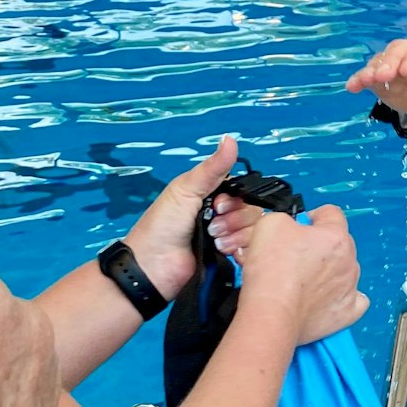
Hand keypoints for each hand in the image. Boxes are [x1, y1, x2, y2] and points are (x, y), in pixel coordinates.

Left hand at [122, 136, 243, 298]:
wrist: (153, 267)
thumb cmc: (161, 226)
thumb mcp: (185, 190)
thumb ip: (212, 167)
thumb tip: (229, 139)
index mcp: (211, 194)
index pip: (243, 190)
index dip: (236, 199)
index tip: (219, 205)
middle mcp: (222, 214)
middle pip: (252, 211)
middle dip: (234, 220)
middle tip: (212, 225)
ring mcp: (226, 236)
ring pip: (254, 231)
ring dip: (235, 236)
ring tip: (214, 242)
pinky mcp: (229, 257)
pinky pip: (251, 250)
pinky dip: (241, 251)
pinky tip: (225, 252)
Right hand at [235, 202, 367, 345]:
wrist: (272, 313)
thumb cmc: (272, 271)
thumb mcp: (270, 223)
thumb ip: (286, 219)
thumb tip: (290, 227)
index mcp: (336, 236)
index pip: (330, 214)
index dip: (311, 217)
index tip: (297, 227)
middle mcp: (349, 261)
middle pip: (339, 243)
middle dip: (319, 245)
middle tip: (293, 256)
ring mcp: (350, 288)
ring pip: (344, 271)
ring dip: (328, 271)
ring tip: (302, 280)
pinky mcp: (347, 312)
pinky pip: (354, 300)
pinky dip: (341, 297)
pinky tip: (326, 298)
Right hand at [345, 38, 406, 134]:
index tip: (406, 70)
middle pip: (401, 49)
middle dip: (391, 61)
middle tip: (382, 75)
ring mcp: (398, 64)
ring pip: (383, 59)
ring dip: (373, 69)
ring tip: (364, 81)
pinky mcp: (386, 77)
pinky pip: (371, 74)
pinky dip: (361, 79)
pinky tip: (352, 87)